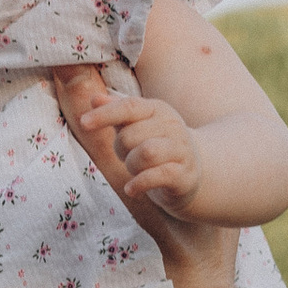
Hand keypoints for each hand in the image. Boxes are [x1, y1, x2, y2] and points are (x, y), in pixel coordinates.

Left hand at [54, 65, 239, 287]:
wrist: (203, 178)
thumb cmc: (162, 152)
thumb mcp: (141, 130)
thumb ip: (118, 114)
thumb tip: (94, 98)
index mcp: (159, 111)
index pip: (129, 106)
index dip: (106, 113)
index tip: (85, 123)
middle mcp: (173, 127)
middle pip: (132, 134)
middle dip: (122, 150)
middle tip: (129, 161)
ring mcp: (182, 151)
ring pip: (146, 152)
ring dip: (132, 166)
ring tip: (135, 175)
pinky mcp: (186, 177)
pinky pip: (158, 175)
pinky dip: (140, 183)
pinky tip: (133, 190)